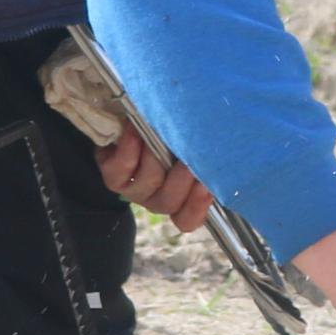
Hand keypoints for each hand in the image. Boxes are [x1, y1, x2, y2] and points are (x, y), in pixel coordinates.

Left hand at [93, 126, 211, 233]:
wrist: (131, 116)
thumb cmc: (174, 129)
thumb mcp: (194, 141)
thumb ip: (207, 150)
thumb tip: (223, 144)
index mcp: (180, 198)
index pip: (188, 219)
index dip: (197, 206)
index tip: (207, 185)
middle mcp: (156, 198)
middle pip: (169, 202)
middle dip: (181, 179)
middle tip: (189, 154)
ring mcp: (133, 189)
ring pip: (148, 183)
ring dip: (155, 158)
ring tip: (160, 132)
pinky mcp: (112, 173)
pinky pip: (120, 169)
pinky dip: (129, 148)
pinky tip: (135, 128)